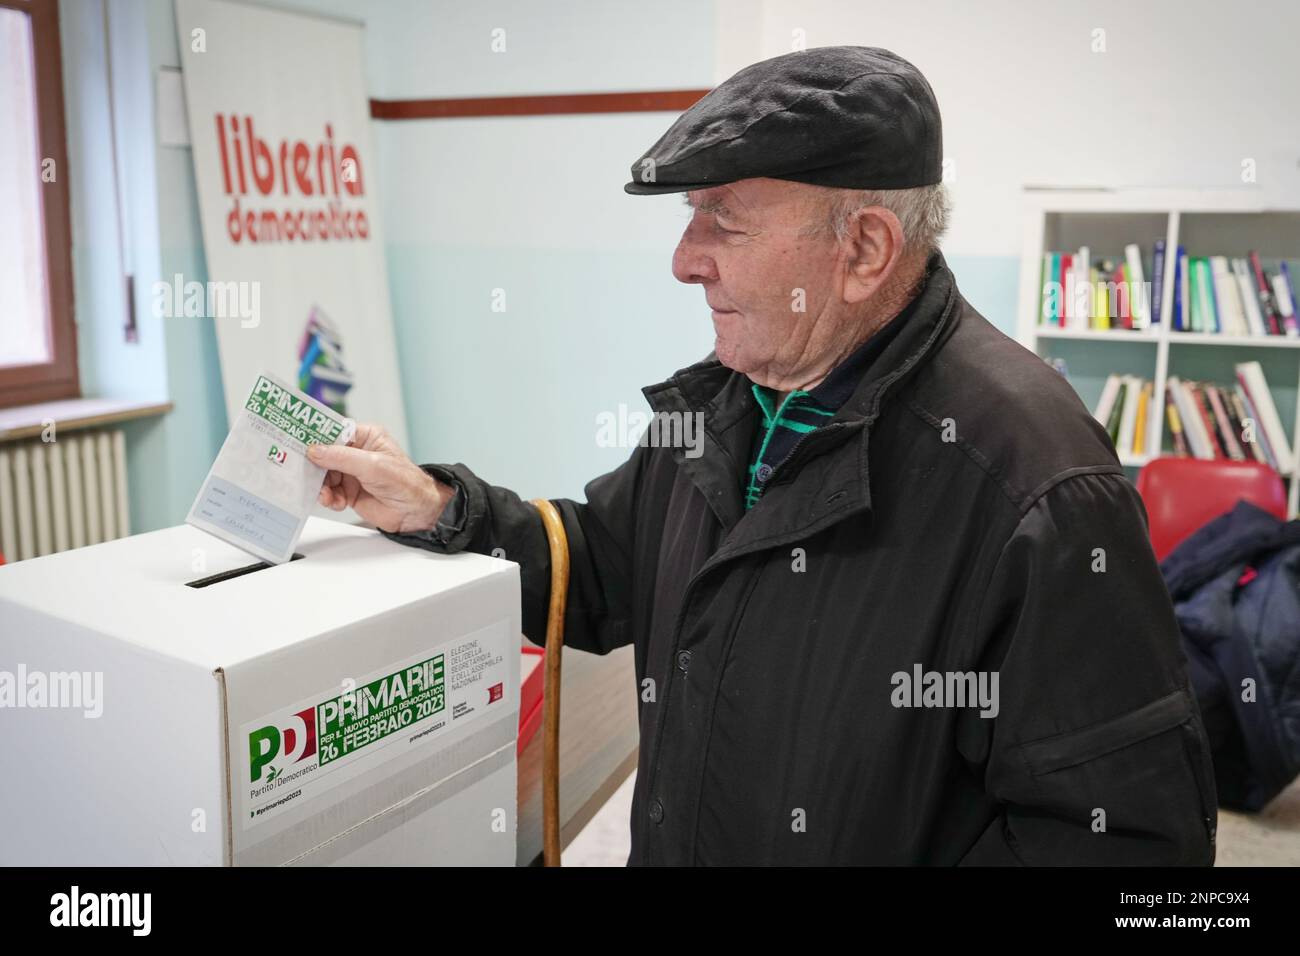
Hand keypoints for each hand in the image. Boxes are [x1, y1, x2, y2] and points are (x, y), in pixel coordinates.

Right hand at [307, 423, 453, 533]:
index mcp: (365, 437)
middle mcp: (356, 453)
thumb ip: (342, 458)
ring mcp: (351, 473)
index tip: (298, 440)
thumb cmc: (406, 483)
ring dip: (321, 486)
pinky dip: (328, 498)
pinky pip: (329, 492)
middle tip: (304, 473)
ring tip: (327, 495)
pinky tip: (336, 502)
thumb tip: (315, 450)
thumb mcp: (373, 465)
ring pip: (323, 476)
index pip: (334, 431)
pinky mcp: (348, 491)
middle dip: (315, 466)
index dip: (316, 436)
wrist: (416, 512)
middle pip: (324, 455)